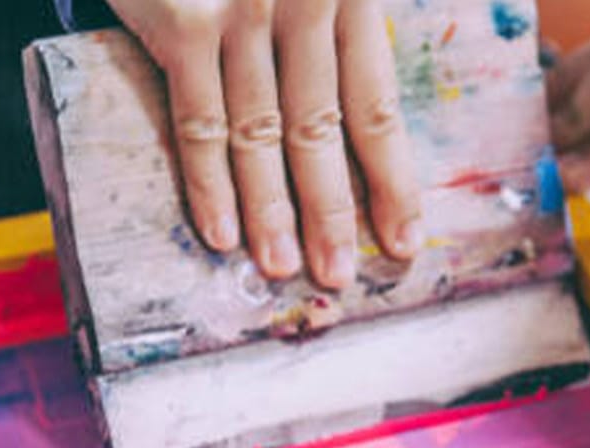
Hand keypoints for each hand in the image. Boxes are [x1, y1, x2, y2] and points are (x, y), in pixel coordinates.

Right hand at [105, 0, 421, 288]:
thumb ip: (343, 8)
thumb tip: (357, 75)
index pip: (375, 105)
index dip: (391, 181)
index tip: (404, 240)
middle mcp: (305, 5)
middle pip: (325, 132)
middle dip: (336, 213)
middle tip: (343, 277)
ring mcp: (244, 16)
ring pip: (264, 136)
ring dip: (274, 214)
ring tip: (286, 270)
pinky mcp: (185, 24)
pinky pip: (197, 120)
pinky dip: (209, 183)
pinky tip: (220, 234)